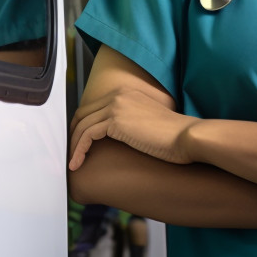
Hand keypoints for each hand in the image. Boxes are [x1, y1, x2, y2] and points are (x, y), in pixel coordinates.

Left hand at [69, 88, 194, 170]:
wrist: (186, 137)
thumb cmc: (174, 137)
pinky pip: (87, 135)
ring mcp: (117, 105)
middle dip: (74, 134)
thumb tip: (116, 137)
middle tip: (70, 152)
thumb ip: (131, 123)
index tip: (79, 143)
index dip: (83, 126)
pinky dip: (79, 150)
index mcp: (128, 92)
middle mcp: (120, 94)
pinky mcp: (115, 120)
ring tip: (72, 163)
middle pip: (84, 113)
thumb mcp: (148, 124)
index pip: (94, 107)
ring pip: (82, 125)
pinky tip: (77, 164)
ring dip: (74, 145)